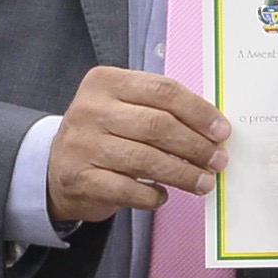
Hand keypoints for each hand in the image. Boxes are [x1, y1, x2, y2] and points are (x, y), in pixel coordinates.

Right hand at [45, 65, 229, 224]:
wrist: (56, 169)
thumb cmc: (104, 135)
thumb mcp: (124, 108)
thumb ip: (161, 109)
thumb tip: (213, 129)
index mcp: (106, 82)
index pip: (162, 90)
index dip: (198, 112)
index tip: (222, 131)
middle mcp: (91, 109)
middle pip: (157, 125)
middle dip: (196, 146)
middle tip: (218, 160)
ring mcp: (82, 144)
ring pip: (146, 159)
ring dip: (183, 173)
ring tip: (204, 182)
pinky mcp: (80, 178)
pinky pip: (128, 189)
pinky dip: (152, 194)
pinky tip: (164, 194)